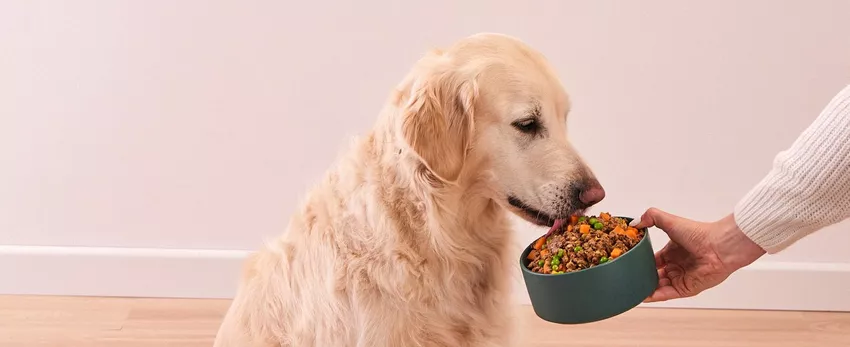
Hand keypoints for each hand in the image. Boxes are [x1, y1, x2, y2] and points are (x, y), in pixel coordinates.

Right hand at [633, 208, 765, 301]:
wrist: (719, 246)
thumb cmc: (698, 233)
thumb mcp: (669, 221)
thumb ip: (651, 217)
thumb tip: (634, 223)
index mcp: (672, 251)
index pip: (653, 260)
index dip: (641, 262)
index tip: (627, 262)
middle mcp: (676, 265)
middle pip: (654, 274)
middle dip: (642, 277)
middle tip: (626, 278)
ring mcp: (681, 278)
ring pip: (658, 286)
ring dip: (645, 288)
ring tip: (630, 288)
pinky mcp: (686, 289)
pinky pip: (666, 294)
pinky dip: (654, 296)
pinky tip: (641, 297)